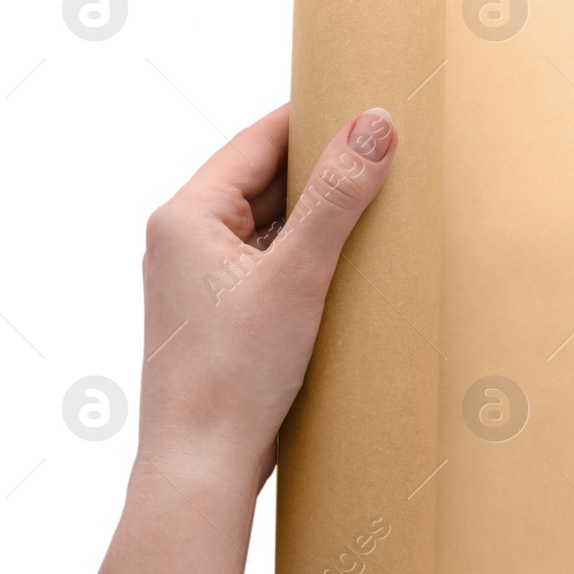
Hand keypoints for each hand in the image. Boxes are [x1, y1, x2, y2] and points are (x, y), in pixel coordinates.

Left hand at [136, 103, 396, 491]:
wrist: (200, 468)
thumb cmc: (231, 376)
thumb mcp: (298, 275)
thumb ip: (337, 197)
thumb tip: (374, 125)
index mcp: (186, 215)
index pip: (260, 139)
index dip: (317, 118)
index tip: (370, 105)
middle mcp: (184, 240)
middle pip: (267, 180)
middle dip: (327, 170)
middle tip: (389, 156)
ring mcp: (200, 280)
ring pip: (272, 224)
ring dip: (322, 217)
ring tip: (381, 209)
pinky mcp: (223, 316)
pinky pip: (272, 264)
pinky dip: (310, 258)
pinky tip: (352, 268)